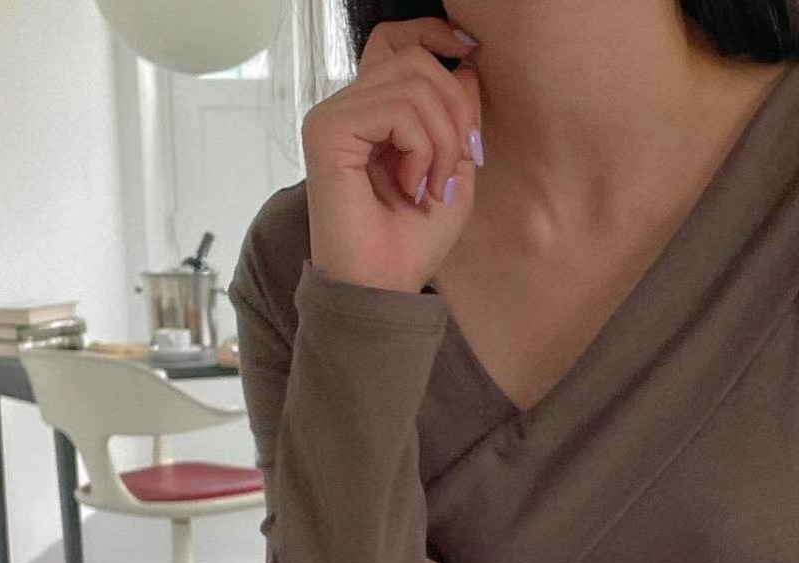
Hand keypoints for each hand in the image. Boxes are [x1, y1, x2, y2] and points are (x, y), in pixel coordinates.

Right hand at [301, 16, 482, 293]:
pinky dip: (419, 148)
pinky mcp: (327, 131)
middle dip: (454, 112)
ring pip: (412, 83)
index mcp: (371, 112)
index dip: (434, 38)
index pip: (397, 43)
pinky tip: (410, 186)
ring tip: (429, 185)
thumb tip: (466, 68)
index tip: (470, 56)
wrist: (382, 289)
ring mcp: (333, 116)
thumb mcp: (452, 170)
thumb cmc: (410, 242)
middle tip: (452, 167)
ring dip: (440, 138)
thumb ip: (458, 117)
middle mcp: (347, 107)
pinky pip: (395, 109)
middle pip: (416, 61)